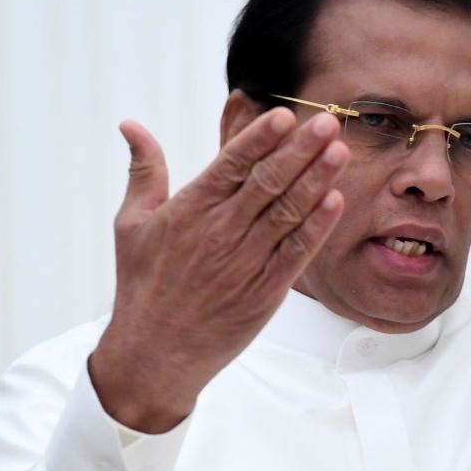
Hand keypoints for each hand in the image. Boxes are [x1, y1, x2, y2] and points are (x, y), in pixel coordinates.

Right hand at [90, 104, 348, 433]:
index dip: (260, 139)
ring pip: (288, 212)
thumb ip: (144, 172)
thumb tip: (131, 126)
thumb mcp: (132, 224)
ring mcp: (244, 262)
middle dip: (300, 149)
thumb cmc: (142, 287)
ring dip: (316, 180)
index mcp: (188, 211)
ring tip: (339, 151)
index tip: (284, 115)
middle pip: (267, 182)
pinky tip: (335, 201)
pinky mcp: (265, 291)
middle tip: (327, 122)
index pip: (231, 165)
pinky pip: (296, 252)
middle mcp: (219, 232)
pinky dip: (317, 226)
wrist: (154, 355)